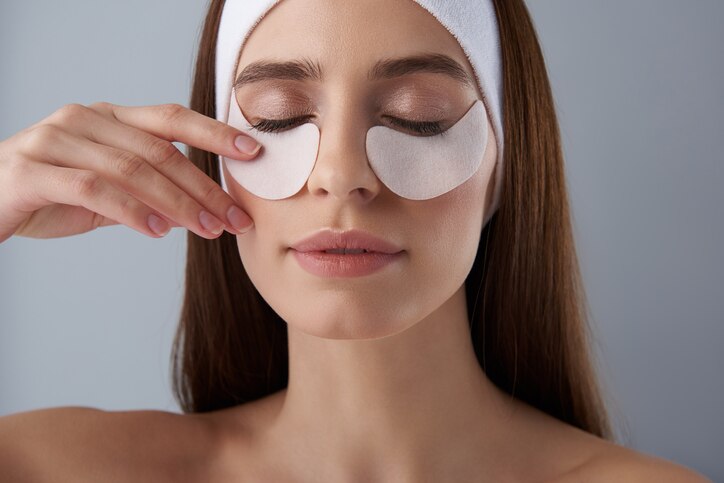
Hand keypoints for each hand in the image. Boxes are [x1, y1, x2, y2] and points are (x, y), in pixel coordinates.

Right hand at [0, 102, 259, 242]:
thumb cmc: (49, 194)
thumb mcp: (107, 191)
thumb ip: (147, 191)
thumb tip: (200, 207)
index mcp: (109, 118)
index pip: (171, 118)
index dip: (214, 133)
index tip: (253, 151)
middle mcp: (85, 119)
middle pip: (161, 151)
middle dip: (205, 188)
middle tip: (234, 219)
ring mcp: (56, 140)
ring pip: (133, 170)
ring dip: (178, 204)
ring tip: (207, 230)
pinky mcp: (34, 170)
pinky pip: (94, 190)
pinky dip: (133, 211)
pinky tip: (159, 230)